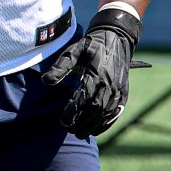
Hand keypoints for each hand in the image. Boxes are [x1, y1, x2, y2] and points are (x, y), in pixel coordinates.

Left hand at [41, 5, 142, 138]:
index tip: (63, 120)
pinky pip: (116, 112)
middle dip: (82, 122)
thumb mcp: (74, 50)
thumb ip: (60, 66)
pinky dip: (106, 123)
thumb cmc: (92, 44)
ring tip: (80, 133)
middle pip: (96, 111)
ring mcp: (119, 90)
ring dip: (93, 126)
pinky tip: (96, 129)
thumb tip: (46, 81)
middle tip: (69, 129)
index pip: (85, 100)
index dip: (74, 112)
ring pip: (106, 114)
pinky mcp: (124, 92)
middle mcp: (110, 85)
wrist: (116, 37)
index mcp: (97, 75)